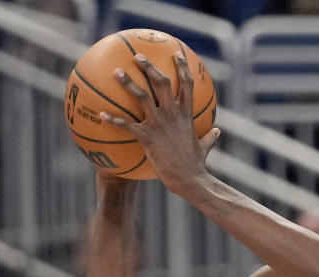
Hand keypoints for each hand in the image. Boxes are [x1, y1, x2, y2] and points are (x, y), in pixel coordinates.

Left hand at [100, 52, 218, 193]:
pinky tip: (102, 115)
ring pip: (142, 97)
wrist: (189, 179)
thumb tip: (217, 131)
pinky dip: (113, 120)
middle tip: (138, 57)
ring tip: (116, 72)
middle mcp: (172, 115)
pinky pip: (127, 125)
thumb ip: (210, 137)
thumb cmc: (196, 165)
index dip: (182, 67)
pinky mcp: (147, 138)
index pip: (187, 85)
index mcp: (186, 115)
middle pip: (162, 83)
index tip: (177, 54)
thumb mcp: (205, 147)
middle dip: (150, 67)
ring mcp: (159, 124)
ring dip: (128, 82)